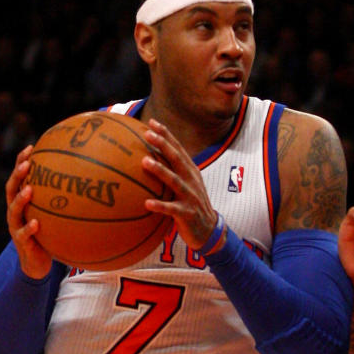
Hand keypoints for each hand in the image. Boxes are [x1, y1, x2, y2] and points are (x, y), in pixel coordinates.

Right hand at [6, 144, 51, 278]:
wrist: (36, 262)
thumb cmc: (47, 233)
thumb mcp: (52, 214)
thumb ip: (60, 199)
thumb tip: (86, 179)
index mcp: (21, 201)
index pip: (18, 177)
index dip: (21, 162)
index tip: (31, 147)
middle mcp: (15, 211)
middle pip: (11, 189)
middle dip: (17, 175)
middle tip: (27, 163)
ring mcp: (15, 226)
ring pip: (14, 210)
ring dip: (21, 199)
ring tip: (29, 190)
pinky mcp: (21, 242)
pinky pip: (23, 234)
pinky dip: (29, 228)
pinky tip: (37, 223)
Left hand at [141, 119, 219, 249]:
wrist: (208, 230)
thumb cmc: (190, 205)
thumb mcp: (185, 186)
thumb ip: (171, 173)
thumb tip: (146, 160)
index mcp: (191, 172)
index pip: (178, 149)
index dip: (166, 135)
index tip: (152, 122)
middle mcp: (192, 181)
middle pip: (177, 159)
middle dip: (163, 145)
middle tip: (147, 134)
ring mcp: (191, 197)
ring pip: (175, 181)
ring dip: (160, 170)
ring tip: (145, 161)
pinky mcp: (187, 214)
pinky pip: (172, 209)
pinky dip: (160, 206)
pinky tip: (147, 203)